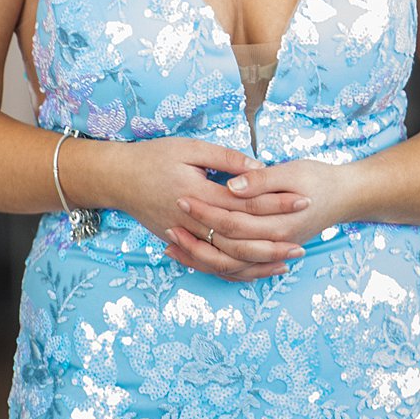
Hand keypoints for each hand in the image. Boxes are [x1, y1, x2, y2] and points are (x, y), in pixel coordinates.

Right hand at [110, 136, 314, 283]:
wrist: (117, 178)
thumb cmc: (154, 157)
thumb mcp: (190, 148)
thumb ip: (225, 158)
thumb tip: (258, 167)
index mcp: (198, 192)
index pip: (245, 202)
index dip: (276, 202)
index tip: (302, 200)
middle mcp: (192, 220)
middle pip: (238, 238)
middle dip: (272, 243)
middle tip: (302, 245)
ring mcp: (184, 236)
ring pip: (224, 258)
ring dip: (256, 263)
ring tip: (284, 262)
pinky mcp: (179, 243)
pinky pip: (209, 264)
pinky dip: (232, 269)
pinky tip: (253, 270)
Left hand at [164, 157, 359, 280]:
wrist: (345, 197)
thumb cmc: (319, 179)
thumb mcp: (293, 171)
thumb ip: (262, 180)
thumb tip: (232, 186)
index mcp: (278, 222)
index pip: (233, 220)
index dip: (206, 210)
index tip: (182, 198)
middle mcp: (275, 243)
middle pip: (227, 246)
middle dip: (197, 233)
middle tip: (172, 219)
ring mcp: (273, 251)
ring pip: (230, 264)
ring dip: (200, 255)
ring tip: (172, 244)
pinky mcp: (270, 252)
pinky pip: (238, 268)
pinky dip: (215, 264)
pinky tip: (194, 256)